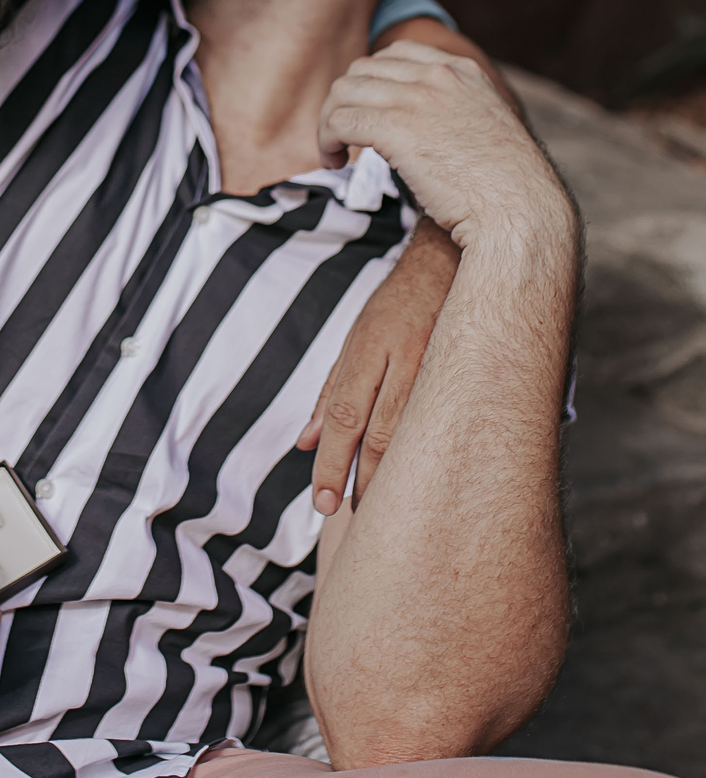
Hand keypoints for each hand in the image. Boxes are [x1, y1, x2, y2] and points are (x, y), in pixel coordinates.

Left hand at [299, 217, 460, 513]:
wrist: (457, 262)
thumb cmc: (399, 305)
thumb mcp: (357, 338)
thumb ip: (332, 390)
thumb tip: (305, 442)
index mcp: (371, 345)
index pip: (345, 414)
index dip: (331, 461)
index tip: (321, 500)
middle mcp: (405, 356)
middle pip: (378, 432)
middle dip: (359, 481)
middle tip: (344, 516)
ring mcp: (442, 365)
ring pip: (414, 435)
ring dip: (393, 479)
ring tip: (380, 513)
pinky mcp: (471, 373)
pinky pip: (446, 424)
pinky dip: (429, 458)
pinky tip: (422, 483)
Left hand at [318, 40, 573, 249]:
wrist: (520, 211)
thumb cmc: (505, 188)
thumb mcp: (485, 131)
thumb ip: (453, 115)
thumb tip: (416, 130)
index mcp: (463, 72)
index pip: (396, 53)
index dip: (371, 82)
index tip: (367, 112)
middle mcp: (438, 76)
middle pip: (362, 70)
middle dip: (344, 102)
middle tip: (343, 138)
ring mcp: (418, 99)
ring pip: (343, 93)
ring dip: (329, 122)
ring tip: (334, 154)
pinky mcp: (397, 129)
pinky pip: (340, 122)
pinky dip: (326, 140)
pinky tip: (334, 162)